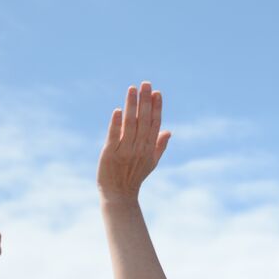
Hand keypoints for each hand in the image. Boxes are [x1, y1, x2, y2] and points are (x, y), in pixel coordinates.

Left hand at [97, 81, 170, 201]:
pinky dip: (116, 124)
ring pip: (130, 124)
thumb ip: (159, 145)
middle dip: (145, 101)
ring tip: (132, 89)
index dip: (156, 108)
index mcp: (149, 148)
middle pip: (144, 120)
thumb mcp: (151, 162)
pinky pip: (114, 136)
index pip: (154, 124)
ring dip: (131, 106)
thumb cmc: (134, 177)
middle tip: (146, 83)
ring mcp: (125, 150)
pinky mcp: (110, 153)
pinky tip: (118, 110)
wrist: (119, 195)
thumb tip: (168, 131)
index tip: (157, 92)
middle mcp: (139, 148)